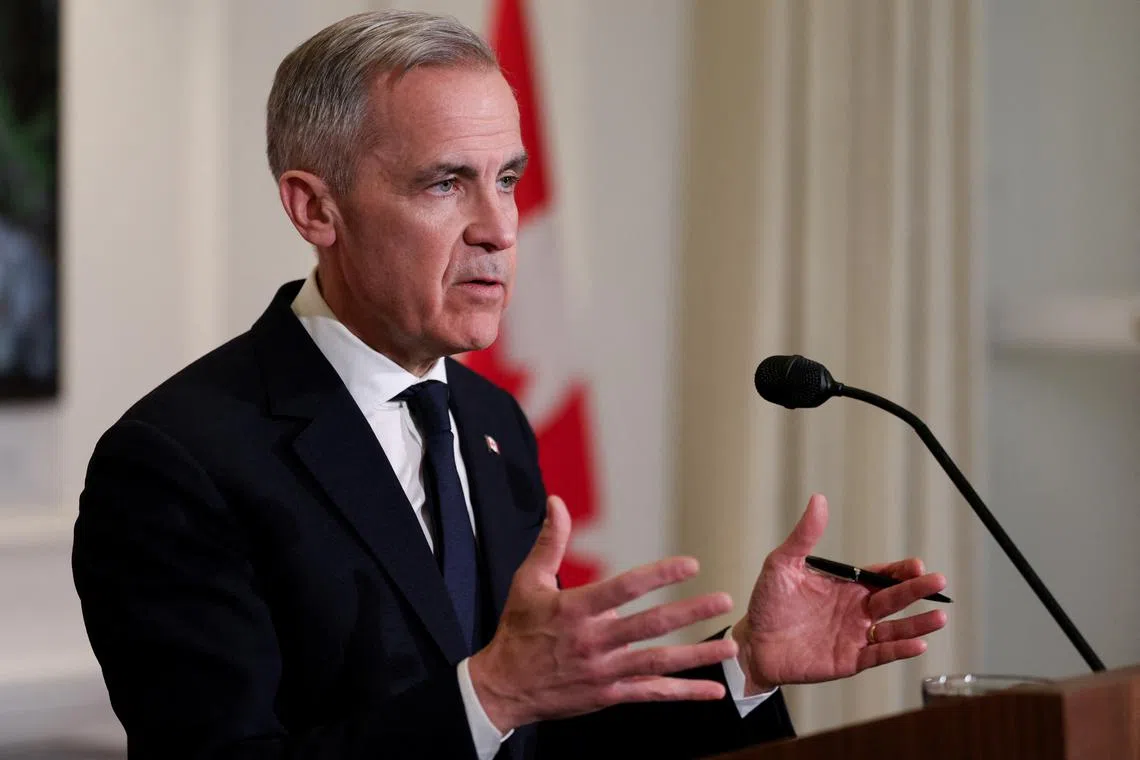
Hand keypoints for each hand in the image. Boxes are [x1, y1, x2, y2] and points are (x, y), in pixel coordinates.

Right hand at [468, 495, 737, 731]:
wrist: (503, 688)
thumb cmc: (517, 630)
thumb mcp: (527, 582)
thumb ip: (550, 542)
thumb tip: (556, 502)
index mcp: (575, 609)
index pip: (624, 588)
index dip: (659, 575)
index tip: (690, 565)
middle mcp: (593, 641)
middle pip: (650, 625)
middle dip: (689, 612)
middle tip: (722, 599)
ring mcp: (603, 671)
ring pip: (657, 662)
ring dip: (697, 655)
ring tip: (730, 646)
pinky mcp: (608, 695)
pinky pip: (651, 693)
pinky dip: (683, 693)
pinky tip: (712, 691)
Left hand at [732, 494, 947, 694]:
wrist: (753, 642)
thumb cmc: (768, 603)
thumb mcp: (783, 564)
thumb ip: (803, 535)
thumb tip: (818, 500)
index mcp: (845, 586)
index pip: (880, 576)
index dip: (899, 571)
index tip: (916, 564)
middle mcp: (855, 610)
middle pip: (893, 599)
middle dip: (916, 590)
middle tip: (937, 581)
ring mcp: (855, 636)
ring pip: (894, 629)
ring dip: (917, 624)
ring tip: (939, 617)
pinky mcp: (849, 660)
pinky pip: (879, 655)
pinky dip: (898, 650)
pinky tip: (917, 644)